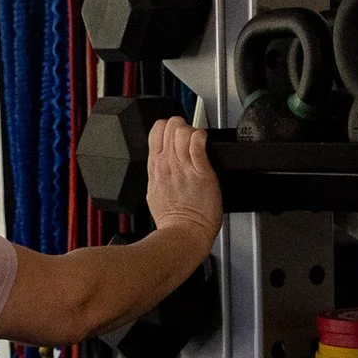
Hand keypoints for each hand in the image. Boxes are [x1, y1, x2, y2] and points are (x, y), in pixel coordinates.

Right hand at [143, 116, 222, 247]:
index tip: (175, 135)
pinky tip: (205, 143)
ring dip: (193, 132)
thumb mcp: (153, 192)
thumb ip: (158, 174)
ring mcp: (184, 165)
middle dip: (182, 126)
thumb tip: (161, 166)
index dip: (168, 127)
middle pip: (171, 124)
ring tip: (198, 143)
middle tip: (189, 138)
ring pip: (184, 130)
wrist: (183, 233)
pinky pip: (199, 142)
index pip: (157, 129)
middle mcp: (167, 162)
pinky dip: (202, 137)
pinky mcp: (201, 170)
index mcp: (155, 166)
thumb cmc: (172, 219)